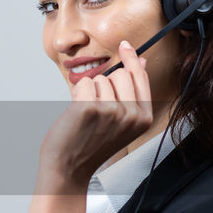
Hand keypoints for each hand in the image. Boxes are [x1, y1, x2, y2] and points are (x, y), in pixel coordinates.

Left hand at [39, 40, 153, 183]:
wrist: (69, 168)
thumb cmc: (91, 144)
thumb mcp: (121, 121)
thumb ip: (132, 93)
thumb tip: (140, 61)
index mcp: (143, 118)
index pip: (140, 77)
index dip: (131, 58)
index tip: (124, 44)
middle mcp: (131, 115)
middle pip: (120, 74)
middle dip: (105, 84)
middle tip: (97, 107)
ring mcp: (111, 112)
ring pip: (100, 79)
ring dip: (89, 92)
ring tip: (86, 115)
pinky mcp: (89, 108)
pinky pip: (84, 84)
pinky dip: (76, 95)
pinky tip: (76, 114)